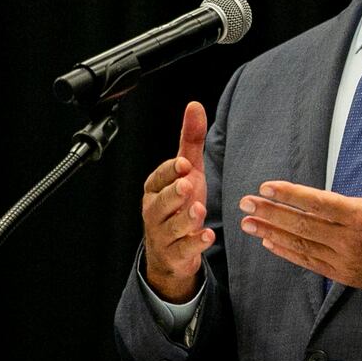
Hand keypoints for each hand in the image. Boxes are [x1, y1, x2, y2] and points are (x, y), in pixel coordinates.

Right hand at [141, 101, 213, 302]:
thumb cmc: (179, 205)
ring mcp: (163, 234)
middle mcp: (154, 211)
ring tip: (198, 210)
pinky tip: (207, 236)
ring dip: (185, 219)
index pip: (158, 177)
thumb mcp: (189, 171)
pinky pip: (183, 250)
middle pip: (161, 202)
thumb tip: (195, 105)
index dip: (170, 171)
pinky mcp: (175, 254)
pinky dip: (194, 244)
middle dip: (173, 193)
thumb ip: (190, 140)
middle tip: (187, 185)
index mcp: (155, 188)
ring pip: (171, 227)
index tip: (184, 163)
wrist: (172, 252)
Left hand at [238, 122, 361, 297]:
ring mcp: (345, 260)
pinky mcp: (343, 275)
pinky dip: (287, 251)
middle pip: (302, 224)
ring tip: (247, 222)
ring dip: (271, 232)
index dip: (290, 195)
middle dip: (270, 212)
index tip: (265, 187)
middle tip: (244, 202)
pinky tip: (268, 242)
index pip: (318, 203)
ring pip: (301, 244)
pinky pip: (309, 261)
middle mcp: (350, 240)